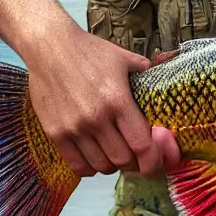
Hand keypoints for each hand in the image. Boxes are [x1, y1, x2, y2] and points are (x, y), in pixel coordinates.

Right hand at [27, 23, 173, 177]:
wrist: (51, 48)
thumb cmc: (91, 52)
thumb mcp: (125, 59)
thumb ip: (147, 74)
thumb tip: (164, 79)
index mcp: (118, 101)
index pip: (141, 144)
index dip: (152, 159)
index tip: (156, 161)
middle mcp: (96, 118)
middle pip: (122, 160)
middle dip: (134, 163)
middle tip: (137, 157)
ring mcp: (74, 128)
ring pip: (100, 166)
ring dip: (112, 166)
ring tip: (116, 155)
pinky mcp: (55, 133)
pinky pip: (76, 164)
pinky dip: (89, 167)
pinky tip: (95, 158)